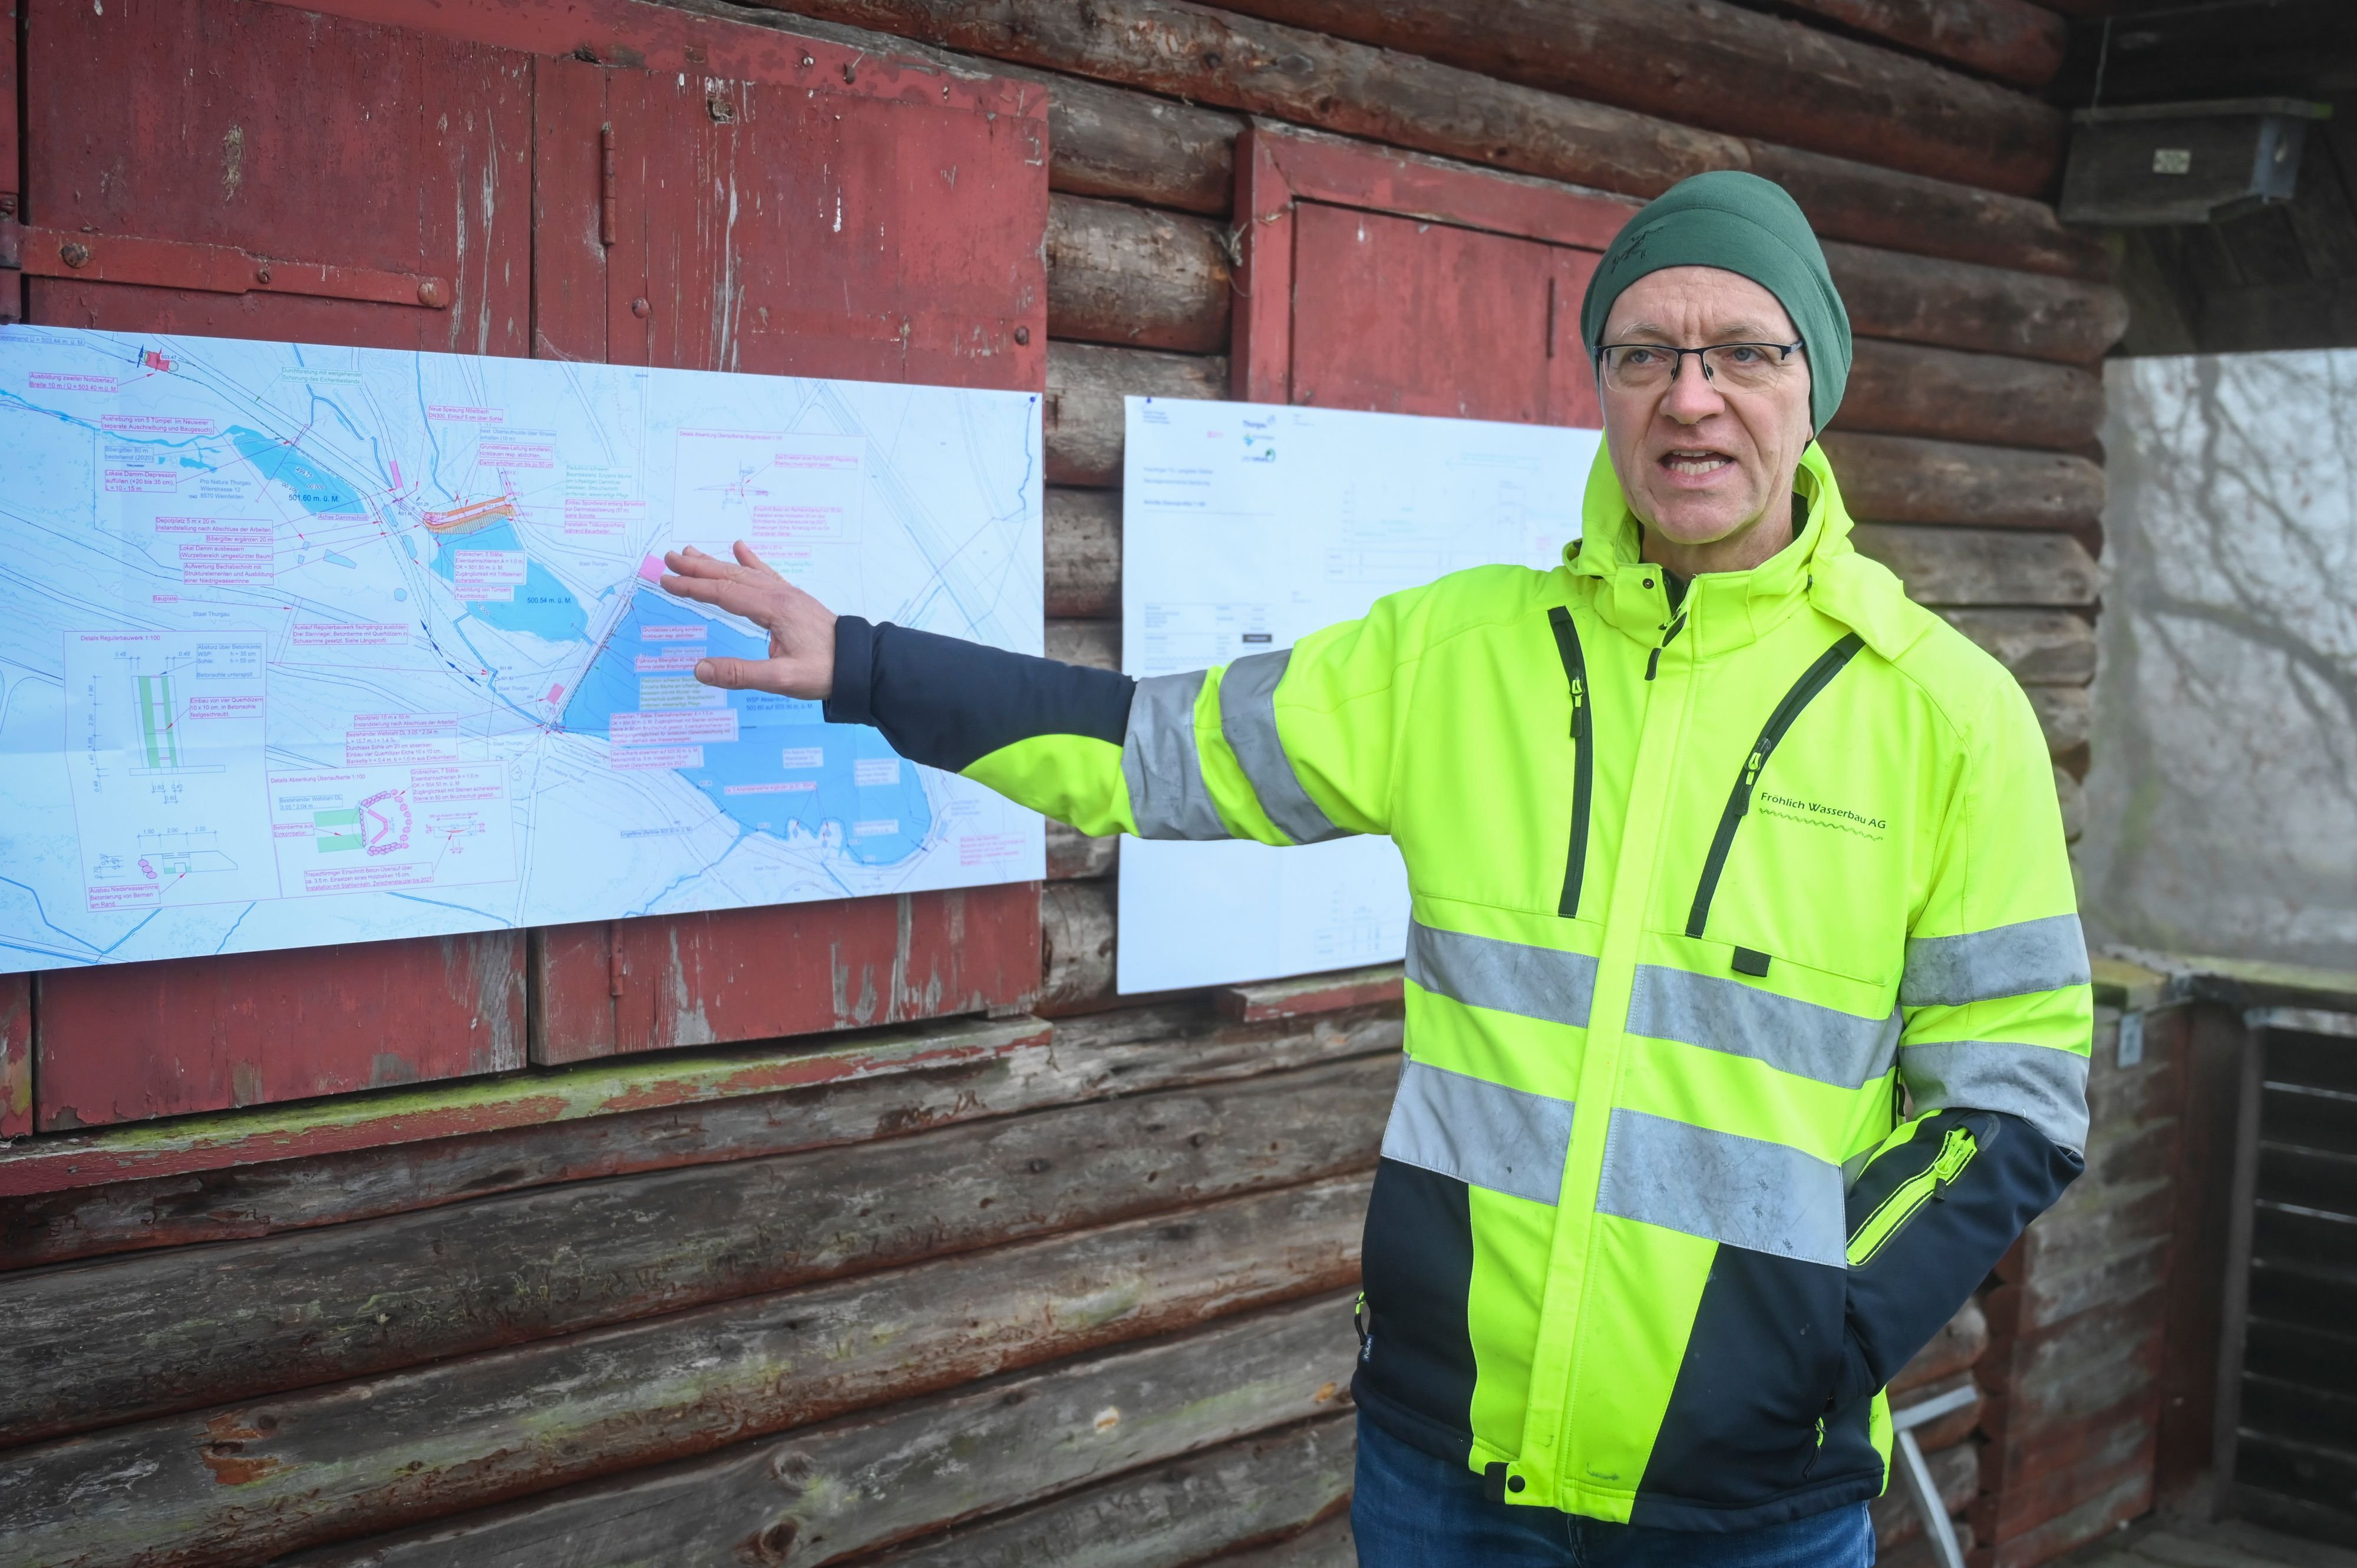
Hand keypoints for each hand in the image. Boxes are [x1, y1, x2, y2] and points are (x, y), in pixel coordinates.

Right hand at [657, 542, 837, 698]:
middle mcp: (778, 595)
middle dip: (697, 568)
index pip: (724, 593)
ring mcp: (787, 594)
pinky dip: (749, 561)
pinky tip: (739, 548)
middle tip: (669, 558)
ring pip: (744, 573)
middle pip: (730, 576)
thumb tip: (700, 669)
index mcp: (773, 609)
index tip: (667, 581)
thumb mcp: (781, 679)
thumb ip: (740, 673)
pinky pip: (766, 574)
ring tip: (690, 553)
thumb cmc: (825, 672)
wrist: (860, 663)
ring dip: (715, 563)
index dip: (693, 587)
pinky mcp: (793, 599)